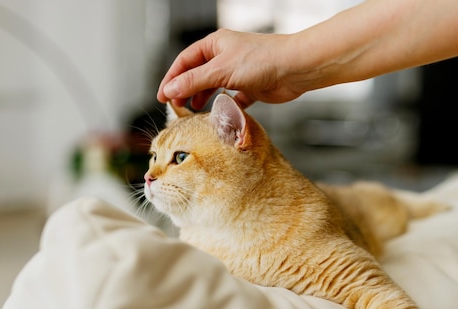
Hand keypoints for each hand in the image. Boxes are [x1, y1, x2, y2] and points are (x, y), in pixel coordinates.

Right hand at [157, 29, 305, 108]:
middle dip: (185, 90)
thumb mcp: (221, 70)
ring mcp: (238, 73)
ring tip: (193, 112)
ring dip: (202, 99)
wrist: (295, 68)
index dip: (172, 78)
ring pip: (213, 87)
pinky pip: (232, 99)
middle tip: (176, 107)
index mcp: (215, 45)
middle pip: (198, 75)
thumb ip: (194, 81)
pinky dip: (224, 106)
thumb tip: (171, 89)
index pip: (185, 61)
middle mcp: (226, 57)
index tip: (162, 96)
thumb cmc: (262, 60)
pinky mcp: (251, 88)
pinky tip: (219, 114)